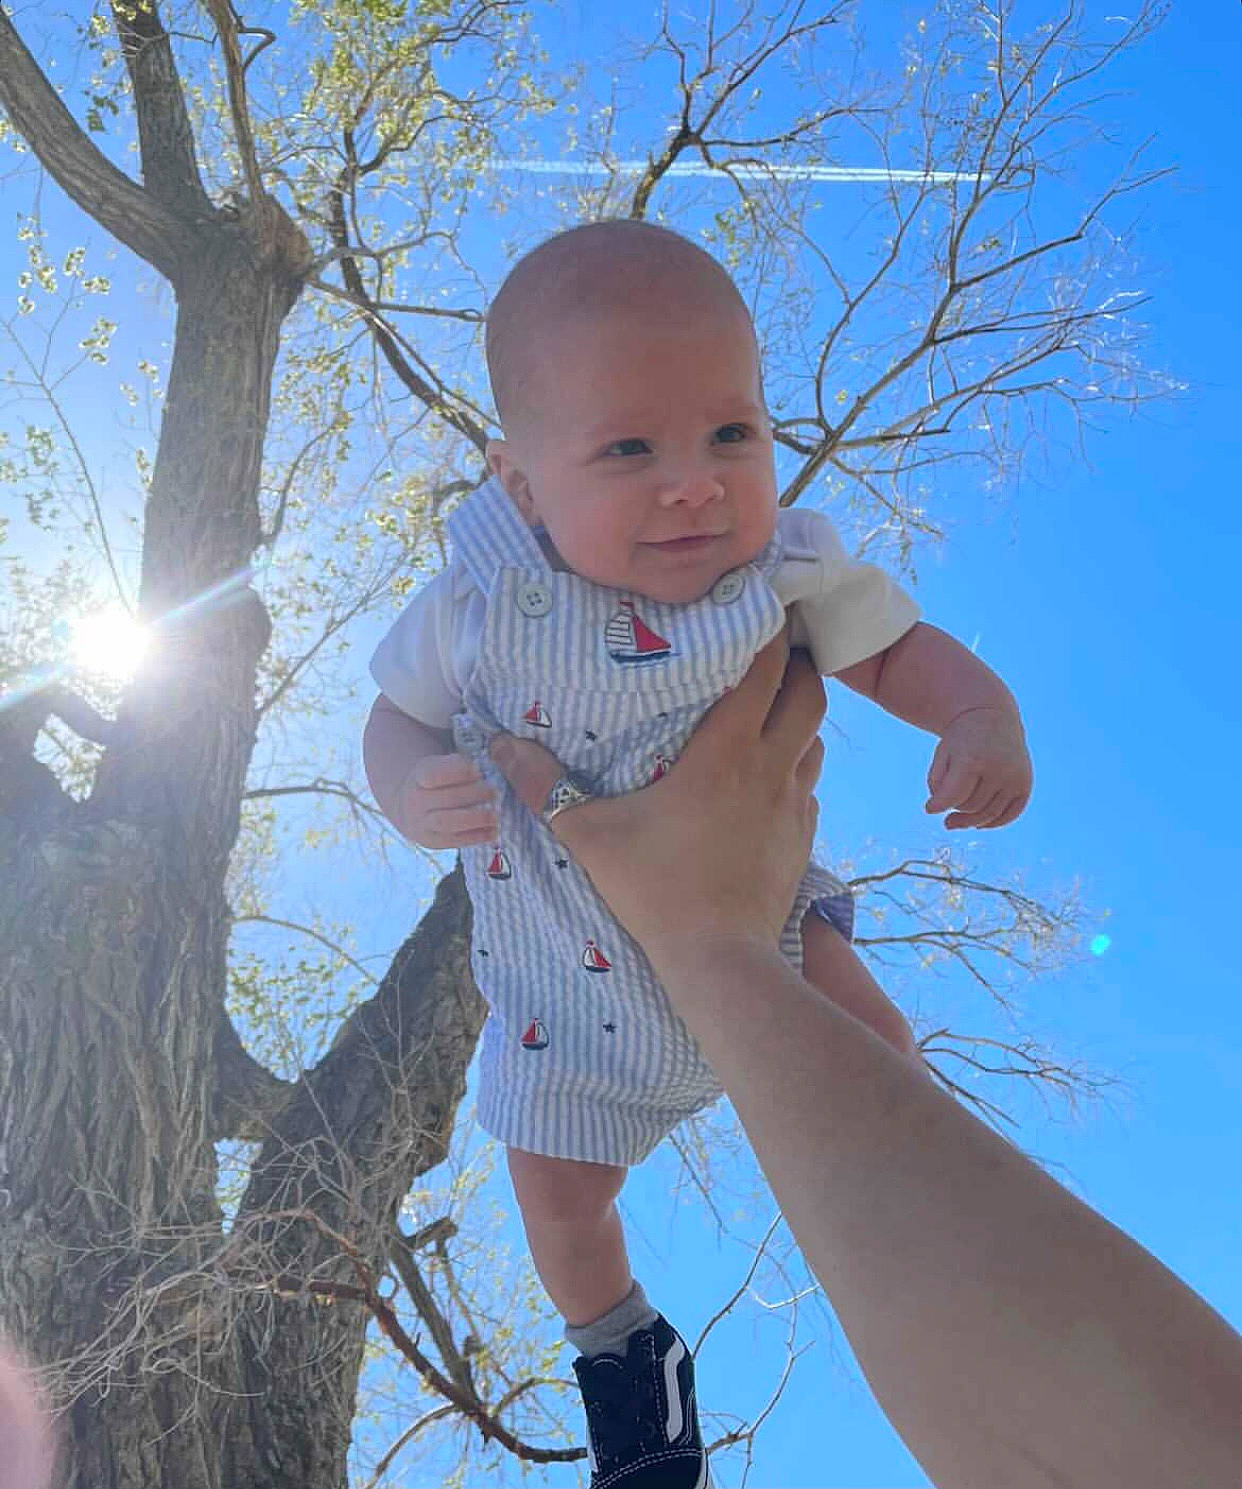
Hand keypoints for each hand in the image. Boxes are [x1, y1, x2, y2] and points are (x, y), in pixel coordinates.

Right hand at [396, 752, 498, 848]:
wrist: (411, 809)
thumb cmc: (436, 783)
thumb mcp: (441, 766)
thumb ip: (457, 765)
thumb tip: (477, 773)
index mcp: (419, 777)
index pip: (433, 774)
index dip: (459, 772)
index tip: (478, 770)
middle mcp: (415, 801)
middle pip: (446, 799)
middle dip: (474, 795)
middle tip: (494, 793)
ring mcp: (421, 823)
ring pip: (447, 823)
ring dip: (476, 819)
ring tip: (495, 816)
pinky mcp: (432, 841)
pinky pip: (454, 841)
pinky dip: (477, 837)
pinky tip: (493, 831)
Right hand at [489, 630, 824, 956]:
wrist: (719, 960)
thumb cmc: (655, 889)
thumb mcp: (590, 835)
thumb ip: (546, 788)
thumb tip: (499, 747)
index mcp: (726, 752)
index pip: (766, 671)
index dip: (769, 634)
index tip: (758, 612)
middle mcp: (770, 769)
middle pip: (809, 695)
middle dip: (798, 667)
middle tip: (772, 655)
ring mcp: (793, 806)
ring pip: (815, 740)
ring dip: (800, 719)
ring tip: (770, 712)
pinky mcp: (802, 839)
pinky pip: (809, 786)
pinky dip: (797, 768)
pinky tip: (769, 778)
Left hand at [925, 705, 1031, 829]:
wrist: (992, 718)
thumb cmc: (962, 739)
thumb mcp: (942, 754)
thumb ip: (937, 784)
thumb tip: (941, 816)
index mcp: (974, 759)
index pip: (953, 797)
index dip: (937, 806)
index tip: (927, 808)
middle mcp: (999, 770)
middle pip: (970, 807)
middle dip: (955, 806)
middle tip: (946, 798)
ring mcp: (1015, 779)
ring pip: (987, 815)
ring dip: (970, 819)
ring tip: (955, 817)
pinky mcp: (1025, 786)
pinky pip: (1008, 816)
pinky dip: (992, 822)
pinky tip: (976, 822)